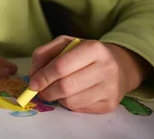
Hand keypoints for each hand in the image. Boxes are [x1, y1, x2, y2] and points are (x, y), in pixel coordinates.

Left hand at [28, 36, 150, 113]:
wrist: (120, 65)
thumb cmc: (87, 53)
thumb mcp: (66, 44)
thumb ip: (45, 53)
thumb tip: (33, 74)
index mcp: (94, 48)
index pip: (62, 66)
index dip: (44, 76)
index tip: (33, 83)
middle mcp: (106, 68)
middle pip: (65, 86)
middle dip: (47, 91)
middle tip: (40, 90)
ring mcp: (109, 89)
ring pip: (70, 101)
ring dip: (57, 98)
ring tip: (57, 89)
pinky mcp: (109, 105)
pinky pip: (79, 109)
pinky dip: (68, 103)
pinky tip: (71, 94)